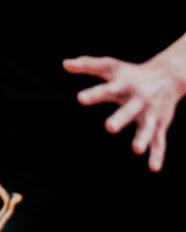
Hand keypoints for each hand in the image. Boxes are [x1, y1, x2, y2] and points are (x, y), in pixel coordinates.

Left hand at [65, 51, 185, 171]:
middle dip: (120, 118)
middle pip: (129, 110)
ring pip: (147, 128)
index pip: (107, 89)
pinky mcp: (160, 124)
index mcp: (124, 85)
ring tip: (136, 150)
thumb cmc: (132, 73)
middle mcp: (138, 100)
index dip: (94, 94)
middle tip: (109, 127)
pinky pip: (159, 141)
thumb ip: (88, 65)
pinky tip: (153, 168)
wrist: (168, 76)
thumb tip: (64, 63)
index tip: (80, 99)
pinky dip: (157, 155)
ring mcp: (150, 113)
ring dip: (142, 138)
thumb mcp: (111, 66)